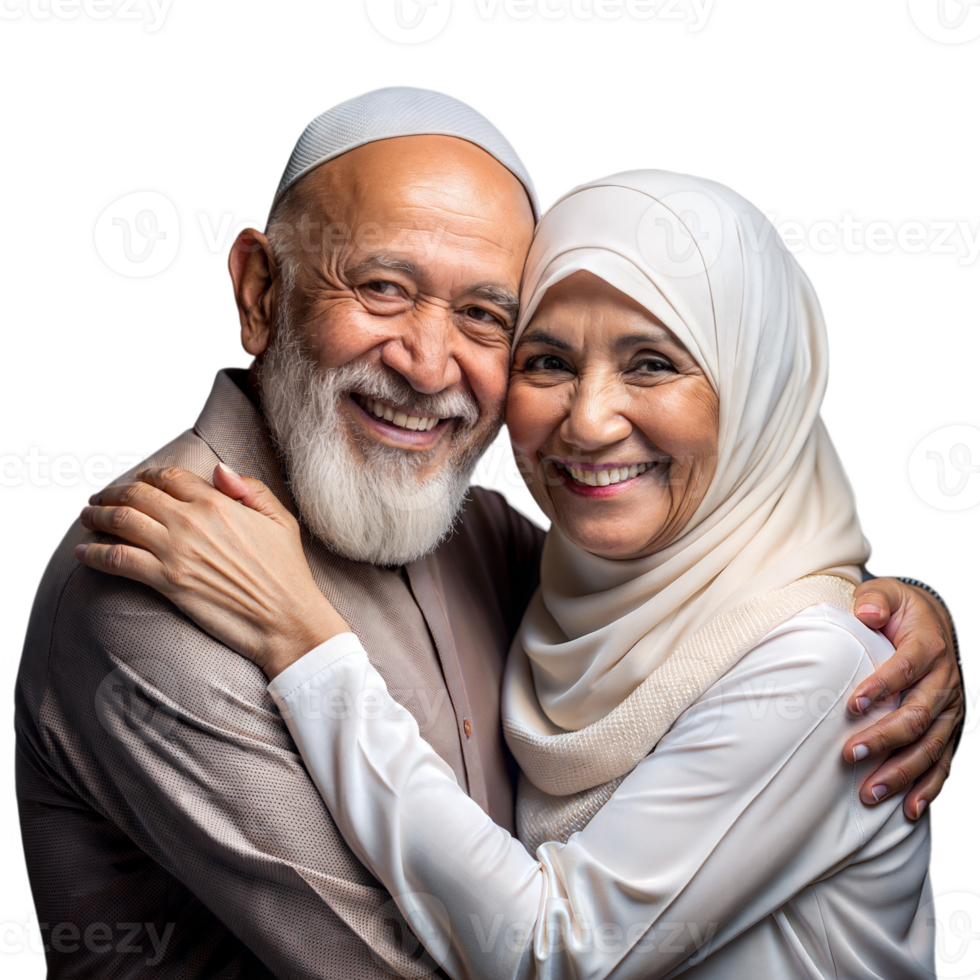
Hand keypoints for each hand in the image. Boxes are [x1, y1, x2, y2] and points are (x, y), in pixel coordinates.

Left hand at [75, 464, 349, 678]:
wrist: (285, 618)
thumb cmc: (288, 572)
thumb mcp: (281, 520)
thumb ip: (251, 489)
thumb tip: (219, 469)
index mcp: (218, 502)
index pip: (169, 477)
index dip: (148, 476)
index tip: (137, 482)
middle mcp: (191, 521)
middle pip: (137, 495)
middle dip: (112, 493)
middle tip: (98, 498)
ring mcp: (175, 551)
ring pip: (121, 522)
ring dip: (97, 516)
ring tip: (87, 517)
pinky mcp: (165, 581)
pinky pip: (118, 560)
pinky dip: (95, 554)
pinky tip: (84, 553)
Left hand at [848, 577, 962, 820]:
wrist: (934, 621)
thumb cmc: (901, 610)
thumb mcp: (889, 593)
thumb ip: (875, 599)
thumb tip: (866, 611)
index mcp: (928, 647)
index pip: (905, 669)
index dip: (881, 687)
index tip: (853, 705)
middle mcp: (943, 681)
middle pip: (917, 715)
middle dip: (885, 738)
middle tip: (851, 754)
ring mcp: (948, 708)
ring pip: (929, 746)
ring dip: (901, 771)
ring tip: (870, 792)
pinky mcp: (948, 728)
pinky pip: (943, 762)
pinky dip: (928, 787)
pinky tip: (909, 809)